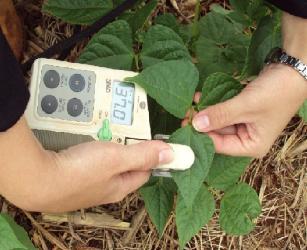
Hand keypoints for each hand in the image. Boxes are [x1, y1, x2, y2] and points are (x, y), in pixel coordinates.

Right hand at [45, 140, 172, 211]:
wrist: (36, 180)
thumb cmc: (79, 171)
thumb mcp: (117, 158)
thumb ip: (143, 155)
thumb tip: (172, 155)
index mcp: (120, 187)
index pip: (143, 172)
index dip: (151, 156)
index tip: (153, 141)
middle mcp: (104, 188)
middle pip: (123, 165)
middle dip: (126, 147)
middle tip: (125, 129)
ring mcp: (86, 183)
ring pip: (103, 160)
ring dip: (105, 145)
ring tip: (103, 129)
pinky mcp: (69, 174)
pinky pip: (85, 159)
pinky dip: (87, 146)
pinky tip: (82, 136)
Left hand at [188, 64, 306, 157]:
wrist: (293, 71)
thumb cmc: (275, 93)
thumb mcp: (245, 106)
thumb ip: (220, 115)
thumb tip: (195, 124)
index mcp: (251, 146)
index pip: (219, 146)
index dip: (201, 136)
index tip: (184, 125)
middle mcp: (246, 139)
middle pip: (217, 134)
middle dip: (201, 123)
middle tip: (184, 113)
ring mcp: (244, 125)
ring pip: (218, 122)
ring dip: (205, 113)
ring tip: (189, 104)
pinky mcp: (241, 112)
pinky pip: (222, 112)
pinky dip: (212, 106)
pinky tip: (199, 98)